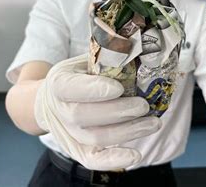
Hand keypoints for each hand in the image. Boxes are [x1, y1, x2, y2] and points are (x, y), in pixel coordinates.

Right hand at [34, 54, 160, 169]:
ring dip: (127, 132)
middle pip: (85, 116)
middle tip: (144, 106)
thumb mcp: (83, 60)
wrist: (52, 102)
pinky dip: (114, 160)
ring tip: (153, 123)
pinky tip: (136, 156)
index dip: (94, 90)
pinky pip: (94, 160)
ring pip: (96, 138)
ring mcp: (69, 133)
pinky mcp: (78, 150)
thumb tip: (136, 45)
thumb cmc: (76, 77)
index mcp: (59, 83)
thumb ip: (105, 56)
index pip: (70, 88)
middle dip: (118, 112)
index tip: (119, 88)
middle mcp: (60, 111)